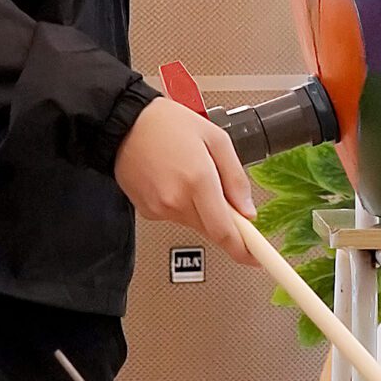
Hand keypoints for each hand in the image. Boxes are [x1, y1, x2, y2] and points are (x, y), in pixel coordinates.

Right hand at [113, 92, 258, 260]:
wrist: (123, 122)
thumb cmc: (167, 124)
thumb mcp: (216, 139)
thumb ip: (235, 177)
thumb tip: (247, 210)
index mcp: (198, 180)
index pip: (225, 232)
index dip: (244, 250)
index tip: (257, 258)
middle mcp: (177, 200)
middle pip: (212, 231)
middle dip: (225, 221)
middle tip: (224, 194)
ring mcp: (160, 209)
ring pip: (195, 224)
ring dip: (203, 210)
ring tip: (193, 175)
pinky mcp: (148, 211)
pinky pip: (176, 217)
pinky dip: (183, 205)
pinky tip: (175, 180)